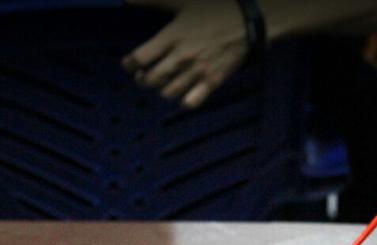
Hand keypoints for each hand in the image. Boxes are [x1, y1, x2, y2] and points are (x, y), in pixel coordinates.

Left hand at [121, 0, 249, 108]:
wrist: (246, 21)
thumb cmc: (214, 8)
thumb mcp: (181, 0)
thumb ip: (150, 0)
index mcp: (171, 37)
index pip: (139, 58)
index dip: (129, 64)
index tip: (129, 64)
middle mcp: (181, 57)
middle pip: (151, 79)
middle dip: (142, 80)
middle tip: (143, 76)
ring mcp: (197, 72)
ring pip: (168, 93)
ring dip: (161, 89)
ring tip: (163, 83)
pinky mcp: (212, 82)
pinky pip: (191, 102)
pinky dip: (183, 101)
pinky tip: (184, 93)